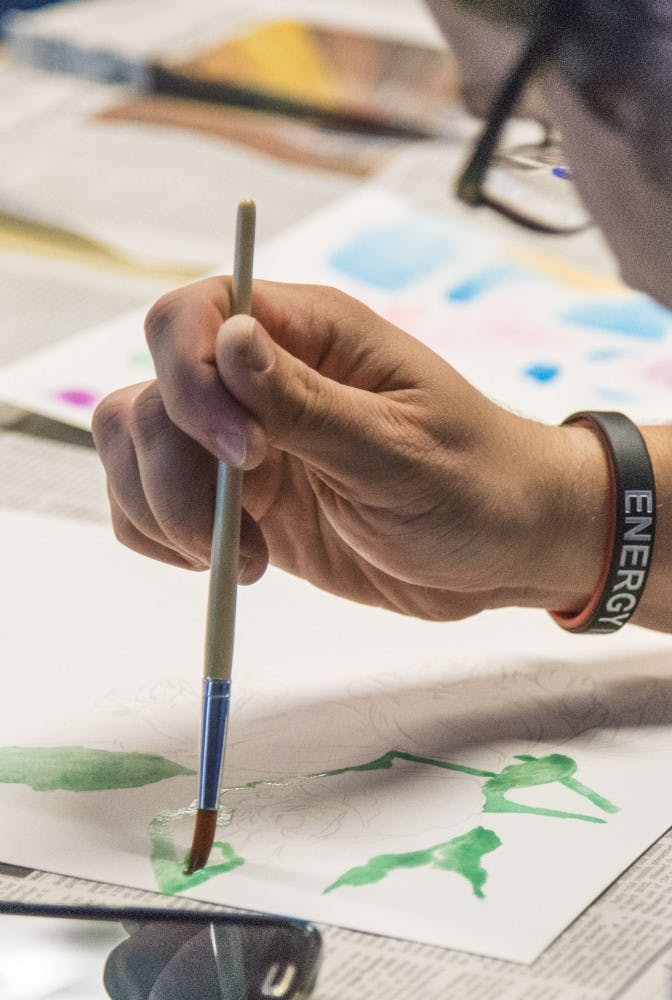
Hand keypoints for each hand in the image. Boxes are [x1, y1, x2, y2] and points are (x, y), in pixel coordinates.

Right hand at [93, 278, 608, 620]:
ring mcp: (244, 444)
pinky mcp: (240, 503)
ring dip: (163, 512)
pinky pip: (152, 506)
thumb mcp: (398, 449)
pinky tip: (232, 566)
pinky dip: (163, 538)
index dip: (187, 378)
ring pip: (138, 450)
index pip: (191, 316)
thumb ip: (306, 402)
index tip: (245, 454)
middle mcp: (261, 382)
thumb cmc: (474, 485)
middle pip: (150, 395)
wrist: (501, 552)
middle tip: (237, 532)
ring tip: (244, 559)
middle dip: (173, 471)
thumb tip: (225, 337)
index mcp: (309, 336)